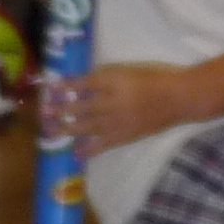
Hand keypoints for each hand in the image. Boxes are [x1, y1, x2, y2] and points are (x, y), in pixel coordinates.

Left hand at [39, 61, 183, 155]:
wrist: (178, 99)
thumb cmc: (152, 80)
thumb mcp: (126, 71)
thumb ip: (103, 78)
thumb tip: (78, 85)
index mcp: (114, 82)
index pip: (84, 84)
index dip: (66, 85)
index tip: (51, 87)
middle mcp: (113, 102)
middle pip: (81, 107)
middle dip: (61, 110)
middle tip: (45, 112)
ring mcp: (118, 122)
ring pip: (87, 127)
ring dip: (67, 129)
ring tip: (50, 131)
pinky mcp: (125, 136)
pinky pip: (103, 145)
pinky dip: (88, 149)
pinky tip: (75, 152)